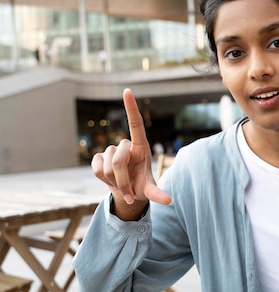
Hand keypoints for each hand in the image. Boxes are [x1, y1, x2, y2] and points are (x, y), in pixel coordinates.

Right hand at [91, 89, 171, 207]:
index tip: (127, 91)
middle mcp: (125, 146)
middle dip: (122, 178)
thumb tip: (169, 201)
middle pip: (117, 157)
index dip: (131, 108)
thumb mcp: (150, 190)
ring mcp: (110, 151)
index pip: (135, 124)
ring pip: (106, 164)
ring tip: (122, 185)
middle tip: (129, 191)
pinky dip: (102, 179)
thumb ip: (157, 194)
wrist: (127, 193)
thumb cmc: (142, 186)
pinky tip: (109, 181)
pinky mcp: (98, 158)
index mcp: (141, 147)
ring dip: (114, 180)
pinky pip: (95, 168)